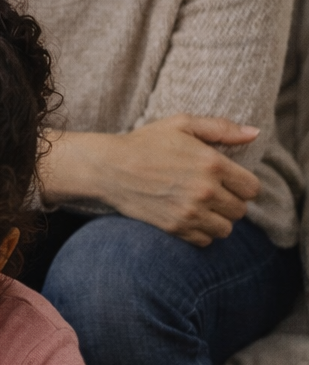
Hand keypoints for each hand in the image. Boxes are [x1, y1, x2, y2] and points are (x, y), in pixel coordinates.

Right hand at [42, 116, 260, 246]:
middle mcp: (205, 190)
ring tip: (202, 207)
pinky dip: (201, 233)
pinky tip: (189, 217)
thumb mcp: (182, 124)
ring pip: (225, 229)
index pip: (251, 188)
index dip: (243, 185)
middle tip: (213, 194)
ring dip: (217, 220)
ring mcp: (190, 212)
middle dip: (231, 203)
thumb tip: (255, 134)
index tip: (229, 182)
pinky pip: (205, 241)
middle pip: (240, 211)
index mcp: (212, 163)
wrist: (109, 168)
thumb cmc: (146, 142)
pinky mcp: (175, 228)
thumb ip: (222, 128)